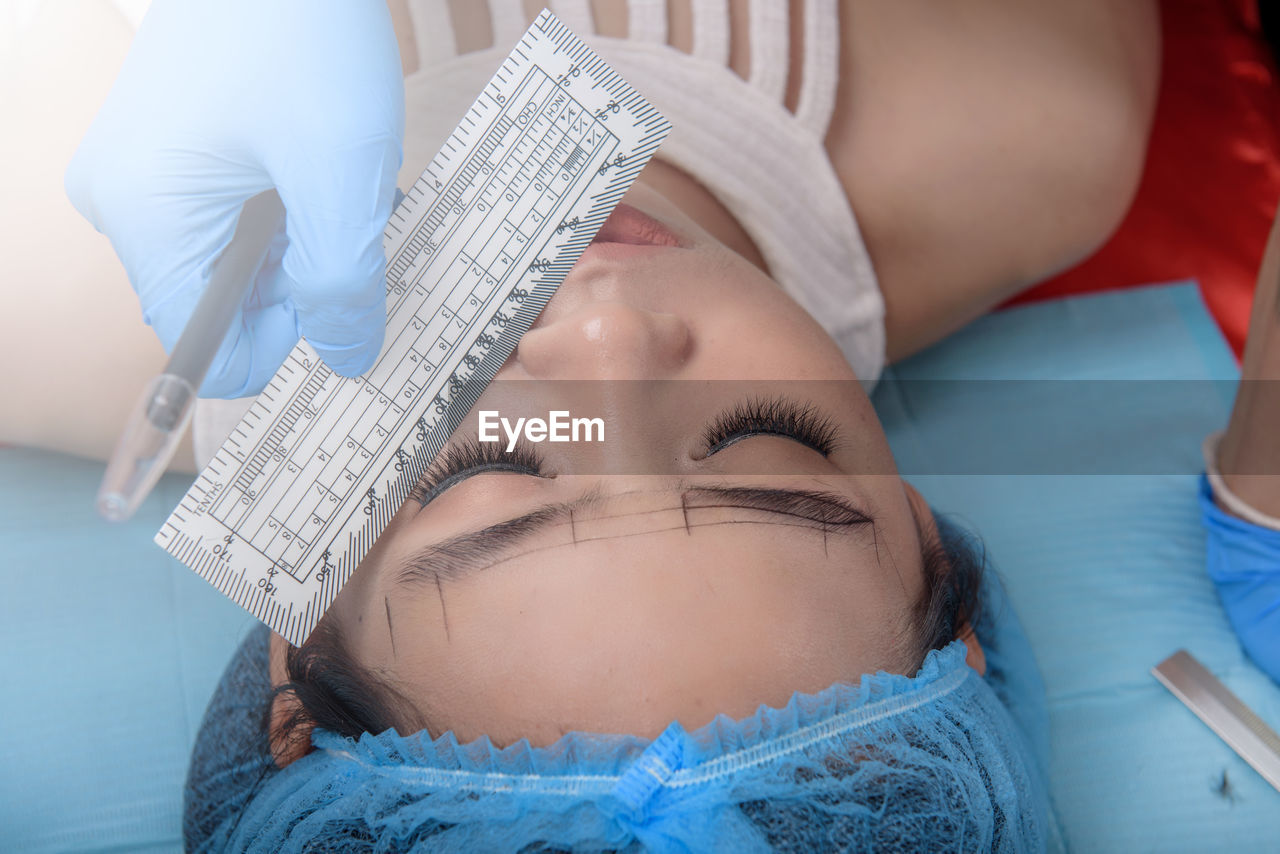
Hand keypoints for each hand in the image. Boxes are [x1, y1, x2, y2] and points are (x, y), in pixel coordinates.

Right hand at [66, 0, 404, 397]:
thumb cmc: (299, 34)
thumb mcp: (340, 174)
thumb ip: (343, 281)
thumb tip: (347, 354)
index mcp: (145, 217)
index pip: (207, 347)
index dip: (284, 341)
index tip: (338, 297)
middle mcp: (121, 202)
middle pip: (223, 301)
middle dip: (298, 281)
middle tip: (348, 219)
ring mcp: (137, 171)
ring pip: (232, 259)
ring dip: (298, 241)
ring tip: (334, 181)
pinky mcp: (162, 149)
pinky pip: (225, 216)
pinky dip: (282, 209)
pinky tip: (315, 167)